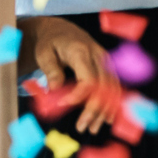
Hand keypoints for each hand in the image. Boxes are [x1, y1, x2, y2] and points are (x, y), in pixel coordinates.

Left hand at [25, 17, 122, 134]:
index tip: (63, 106)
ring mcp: (106, 61)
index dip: (78, 96)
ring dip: (104, 110)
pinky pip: (114, 87)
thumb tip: (56, 92)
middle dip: (94, 109)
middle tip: (81, 127)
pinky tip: (106, 118)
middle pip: (103, 87)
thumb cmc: (50, 42)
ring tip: (92, 128)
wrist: (60, 30)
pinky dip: (111, 103)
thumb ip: (51, 72)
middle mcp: (98, 55)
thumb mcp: (44, 54)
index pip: (88, 79)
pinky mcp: (108, 66)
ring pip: (112, 89)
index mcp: (81, 51)